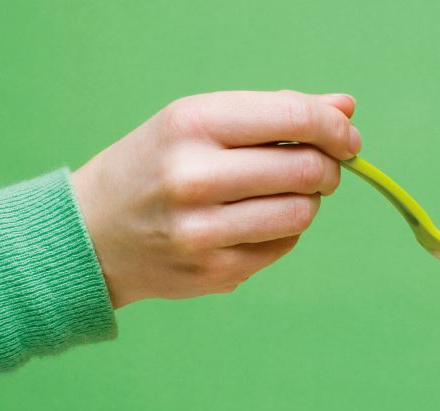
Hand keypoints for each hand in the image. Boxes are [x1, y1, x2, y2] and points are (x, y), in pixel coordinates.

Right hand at [71, 90, 360, 306]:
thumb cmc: (156, 165)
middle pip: (307, 170)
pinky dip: (283, 232)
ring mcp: (204, 230)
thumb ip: (276, 113)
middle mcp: (194, 177)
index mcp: (192, 125)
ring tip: (283, 194)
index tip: (347, 139)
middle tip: (319, 169)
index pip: (293, 118)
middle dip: (327, 168)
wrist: (92, 233)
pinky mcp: (216, 272)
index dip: (334, 129)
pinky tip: (253, 223)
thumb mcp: (201, 122)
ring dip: (307, 202)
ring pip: (301, 213)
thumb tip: (347, 109)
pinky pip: (283, 246)